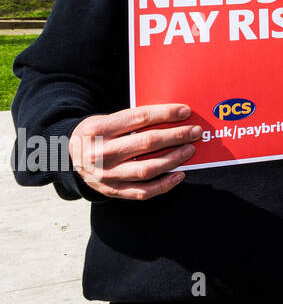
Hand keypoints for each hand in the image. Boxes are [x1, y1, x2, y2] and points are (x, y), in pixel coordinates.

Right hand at [69, 104, 199, 199]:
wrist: (67, 156)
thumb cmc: (97, 134)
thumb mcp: (106, 120)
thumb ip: (133, 120)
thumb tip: (173, 117)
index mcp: (98, 129)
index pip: (139, 118)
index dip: (165, 114)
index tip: (185, 112)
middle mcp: (100, 153)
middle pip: (146, 143)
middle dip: (176, 136)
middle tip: (194, 131)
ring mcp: (105, 175)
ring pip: (147, 169)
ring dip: (173, 159)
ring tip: (190, 149)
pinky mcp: (111, 190)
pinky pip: (142, 192)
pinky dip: (164, 185)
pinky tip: (179, 174)